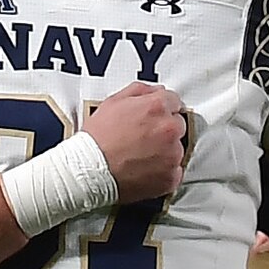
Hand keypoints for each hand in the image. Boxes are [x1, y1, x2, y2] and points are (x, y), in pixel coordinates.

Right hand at [84, 81, 192, 204]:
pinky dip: (164, 172)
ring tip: (141, 155)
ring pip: (177, 149)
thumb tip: (154, 91)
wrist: (90, 170)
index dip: (162, 108)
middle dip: (164, 130)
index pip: (174, 101)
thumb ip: (140, 91)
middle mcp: (169, 129)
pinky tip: (145, 169)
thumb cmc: (97, 140)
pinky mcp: (170, 178)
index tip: (156, 116)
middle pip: (177, 125)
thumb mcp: (112, 102)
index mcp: (157, 107)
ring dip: (165, 151)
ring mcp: (172, 155)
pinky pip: (174, 172)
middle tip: (143, 138)